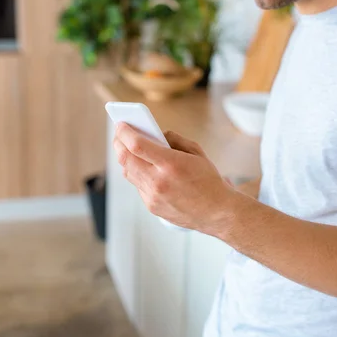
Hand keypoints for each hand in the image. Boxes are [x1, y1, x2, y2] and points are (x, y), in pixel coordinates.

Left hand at [113, 123, 236, 233]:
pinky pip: (137, 185)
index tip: (121, 124)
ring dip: (125, 158)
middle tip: (119, 134)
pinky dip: (137, 173)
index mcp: (171, 165)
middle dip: (119, 143)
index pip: (137, 145)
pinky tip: (141, 166)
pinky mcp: (152, 207)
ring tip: (125, 148)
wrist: (217, 212)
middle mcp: (159, 182)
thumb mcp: (196, 152)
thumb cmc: (209, 181)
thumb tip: (155, 134)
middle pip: (126, 159)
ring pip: (128, 172)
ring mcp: (153, 197)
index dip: (125, 133)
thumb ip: (174, 140)